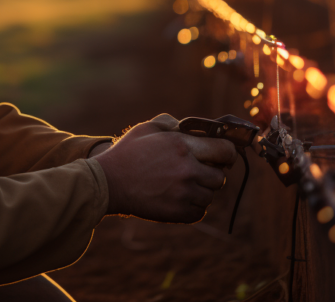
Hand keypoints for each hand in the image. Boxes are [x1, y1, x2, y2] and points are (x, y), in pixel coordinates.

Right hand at [94, 114, 236, 222]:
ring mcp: (184, 193)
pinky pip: (200, 211)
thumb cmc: (127, 153)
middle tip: (197, 171)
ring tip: (182, 185)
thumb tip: (190, 126)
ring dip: (201, 190)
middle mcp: (187, 170)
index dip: (227, 152)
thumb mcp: (147, 128)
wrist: (108, 183)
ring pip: (210, 195)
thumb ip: (172, 122)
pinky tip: (179, 198)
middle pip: (220, 176)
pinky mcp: (178, 212)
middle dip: (211, 172)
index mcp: (182, 145)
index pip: (225, 150)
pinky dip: (193, 206)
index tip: (223, 155)